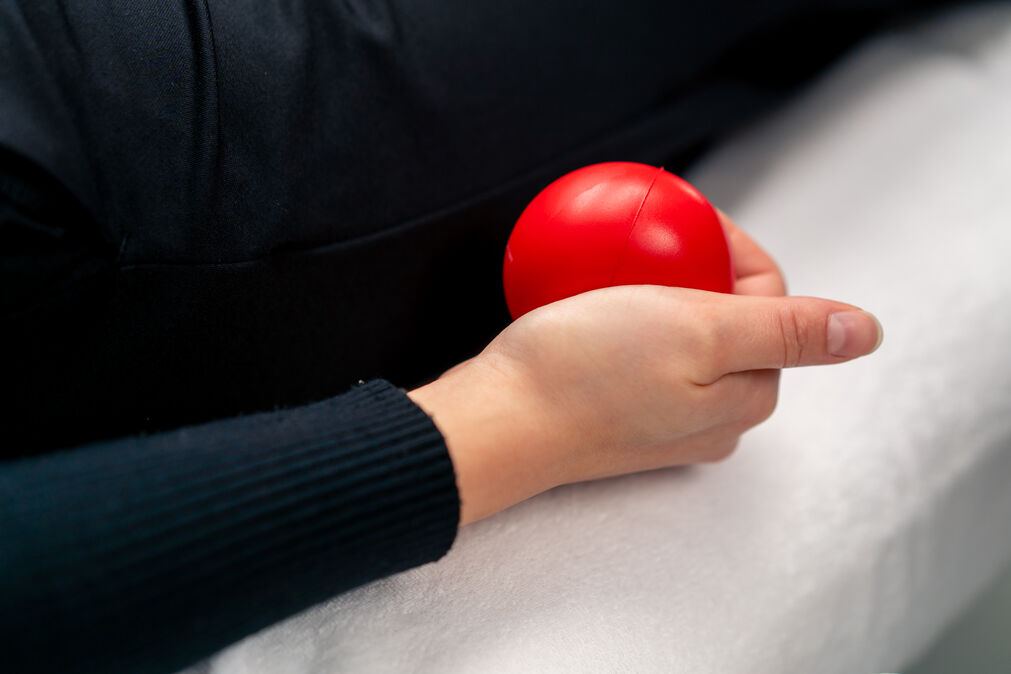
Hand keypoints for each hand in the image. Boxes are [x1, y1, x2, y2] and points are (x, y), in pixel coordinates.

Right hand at [410, 213, 881, 524]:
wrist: (497, 424)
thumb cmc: (589, 372)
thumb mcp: (699, 333)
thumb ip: (786, 330)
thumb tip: (867, 331)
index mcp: (746, 398)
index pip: (770, 302)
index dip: (734, 250)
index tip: (685, 218)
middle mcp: (714, 419)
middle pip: (728, 319)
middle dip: (696, 269)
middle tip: (646, 241)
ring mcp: (665, 421)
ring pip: (682, 334)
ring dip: (659, 289)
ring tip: (616, 262)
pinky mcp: (619, 415)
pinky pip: (639, 352)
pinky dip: (624, 315)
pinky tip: (590, 296)